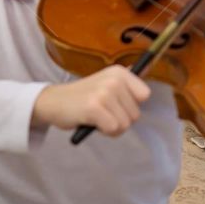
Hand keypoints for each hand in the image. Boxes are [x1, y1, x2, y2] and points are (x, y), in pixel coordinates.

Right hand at [33, 66, 150, 136]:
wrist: (55, 101)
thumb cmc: (84, 96)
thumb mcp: (107, 83)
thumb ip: (126, 85)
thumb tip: (149, 76)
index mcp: (120, 72)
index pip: (145, 95)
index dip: (131, 106)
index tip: (116, 105)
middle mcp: (114, 80)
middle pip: (135, 114)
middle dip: (120, 120)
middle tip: (103, 113)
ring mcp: (104, 93)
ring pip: (125, 124)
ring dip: (112, 128)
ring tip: (97, 118)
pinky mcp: (94, 108)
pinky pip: (113, 129)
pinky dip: (104, 131)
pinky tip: (92, 122)